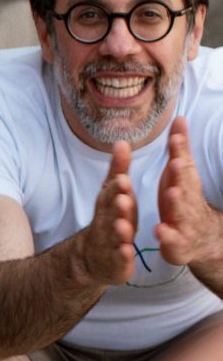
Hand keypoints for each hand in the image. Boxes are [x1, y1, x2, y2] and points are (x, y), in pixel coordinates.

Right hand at [74, 143, 138, 287]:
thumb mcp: (113, 194)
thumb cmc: (109, 220)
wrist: (91, 258)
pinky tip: (127, 252)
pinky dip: (122, 256)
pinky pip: (118, 258)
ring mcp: (110, 242)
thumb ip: (118, 170)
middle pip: (111, 213)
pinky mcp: (116, 261)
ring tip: (124, 225)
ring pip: (114, 235)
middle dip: (116, 204)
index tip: (122, 178)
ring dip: (119, 229)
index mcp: (109, 205)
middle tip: (123, 195)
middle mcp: (107, 222)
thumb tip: (122, 141)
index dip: (116, 188)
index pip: (111, 194)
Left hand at [155, 117, 222, 276]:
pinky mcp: (177, 243)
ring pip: (181, 212)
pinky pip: (172, 240)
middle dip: (181, 175)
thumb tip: (179, 117)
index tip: (175, 137)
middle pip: (186, 187)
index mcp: (186, 184)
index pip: (184, 165)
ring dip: (177, 203)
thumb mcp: (181, 174)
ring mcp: (184, 222)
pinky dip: (166, 236)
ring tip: (173, 193)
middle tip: (176, 162)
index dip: (180, 152)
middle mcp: (188, 201)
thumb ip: (179, 149)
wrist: (202, 240)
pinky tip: (158, 230)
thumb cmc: (185, 200)